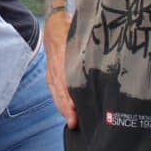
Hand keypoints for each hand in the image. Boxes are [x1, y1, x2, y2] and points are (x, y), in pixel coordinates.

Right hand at [43, 11, 76, 129]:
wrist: (53, 27)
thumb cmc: (70, 33)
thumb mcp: (80, 38)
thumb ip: (87, 51)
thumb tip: (101, 61)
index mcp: (63, 60)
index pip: (66, 82)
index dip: (69, 97)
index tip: (75, 108)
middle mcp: (56, 69)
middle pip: (60, 92)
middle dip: (66, 108)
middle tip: (74, 122)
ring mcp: (51, 73)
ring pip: (56, 94)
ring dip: (63, 109)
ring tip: (71, 122)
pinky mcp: (50, 76)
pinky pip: (53, 92)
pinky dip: (59, 103)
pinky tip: (65, 112)